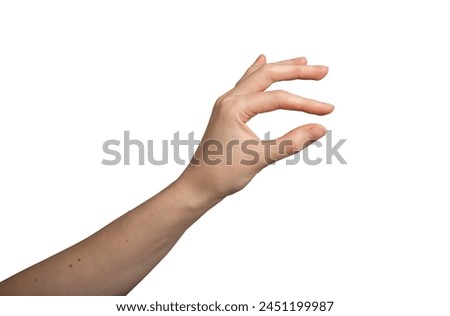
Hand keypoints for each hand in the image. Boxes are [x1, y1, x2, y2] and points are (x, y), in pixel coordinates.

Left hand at [178, 55, 333, 201]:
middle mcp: (229, 99)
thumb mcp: (260, 158)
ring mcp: (227, 104)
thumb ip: (292, 142)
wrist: (198, 185)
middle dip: (296, 71)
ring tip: (303, 62)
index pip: (278, 99)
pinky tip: (262, 60)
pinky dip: (259, 73)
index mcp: (234, 107)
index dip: (306, 104)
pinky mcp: (228, 111)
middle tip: (322, 71)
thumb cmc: (222, 174)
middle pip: (268, 75)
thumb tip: (320, 129)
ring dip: (281, 69)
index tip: (328, 111)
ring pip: (257, 77)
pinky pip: (246, 84)